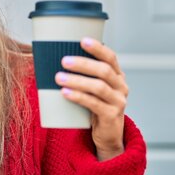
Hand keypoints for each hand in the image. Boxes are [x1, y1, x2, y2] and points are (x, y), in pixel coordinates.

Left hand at [55, 38, 127, 160]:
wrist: (107, 134)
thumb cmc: (96, 105)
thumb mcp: (94, 87)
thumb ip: (84, 74)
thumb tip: (53, 57)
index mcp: (117, 75)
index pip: (110, 57)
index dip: (98, 48)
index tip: (82, 40)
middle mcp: (121, 86)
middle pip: (104, 71)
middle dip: (83, 64)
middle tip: (64, 61)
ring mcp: (118, 102)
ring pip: (98, 87)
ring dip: (77, 80)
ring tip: (59, 77)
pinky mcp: (111, 116)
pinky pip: (94, 104)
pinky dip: (78, 96)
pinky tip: (66, 92)